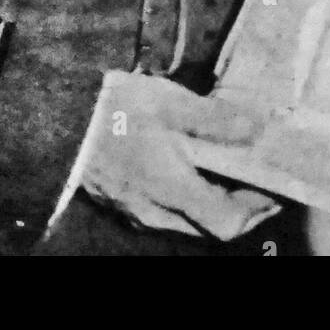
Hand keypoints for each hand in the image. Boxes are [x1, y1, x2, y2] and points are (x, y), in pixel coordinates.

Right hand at [73, 71, 280, 240]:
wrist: (55, 117)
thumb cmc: (113, 108)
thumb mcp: (170, 102)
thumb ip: (217, 119)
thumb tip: (259, 129)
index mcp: (172, 188)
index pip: (228, 222)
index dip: (258, 209)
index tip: (274, 185)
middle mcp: (156, 210)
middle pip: (210, 226)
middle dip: (240, 207)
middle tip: (257, 178)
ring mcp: (135, 210)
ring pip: (187, 220)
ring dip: (212, 202)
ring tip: (225, 170)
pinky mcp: (120, 201)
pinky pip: (164, 211)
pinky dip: (186, 197)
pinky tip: (185, 168)